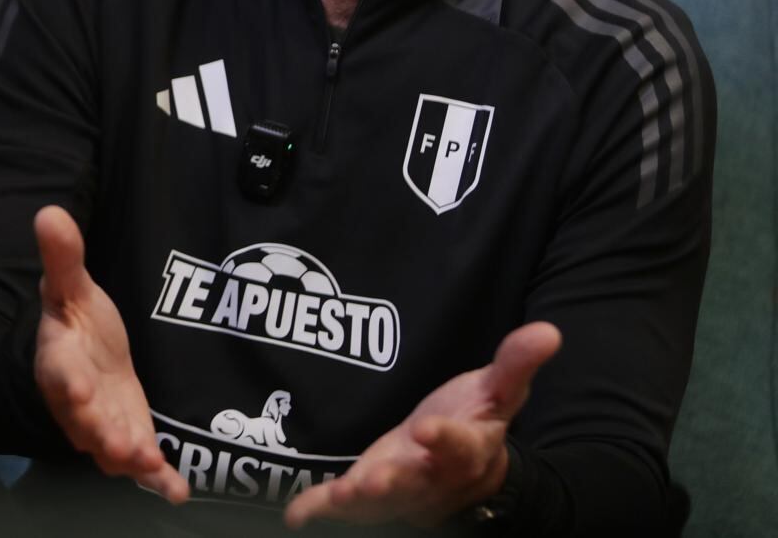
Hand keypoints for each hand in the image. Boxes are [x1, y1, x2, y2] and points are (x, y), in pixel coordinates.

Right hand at [32, 205, 188, 502]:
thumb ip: (63, 257)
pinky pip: (141, 465)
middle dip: (101, 434)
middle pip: (85, 421)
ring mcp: (103, 424)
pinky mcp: (130, 438)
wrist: (85, 357)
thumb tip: (49, 212)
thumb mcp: (71, 287)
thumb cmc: (77, 322)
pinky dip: (157, 480)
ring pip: (111, 447)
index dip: (67, 381)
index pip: (59, 372)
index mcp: (60, 360)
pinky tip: (177, 491)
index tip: (77, 388)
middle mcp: (76, 401)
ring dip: (129, 458)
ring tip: (148, 465)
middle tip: (120, 446)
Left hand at [283, 321, 561, 529]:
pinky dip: (321, 511)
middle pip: (417, 483)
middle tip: (373, 480)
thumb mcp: (499, 390)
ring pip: (384, 502)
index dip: (444, 439)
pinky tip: (297, 514)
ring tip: (339, 497)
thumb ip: (516, 363)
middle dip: (395, 482)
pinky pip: (348, 508)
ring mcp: (402, 491)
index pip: (459, 447)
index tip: (427, 427)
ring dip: (360, 501)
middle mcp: (435, 478)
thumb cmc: (476, 422)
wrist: (468, 469)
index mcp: (467, 450)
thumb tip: (549, 331)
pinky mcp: (373, 496)